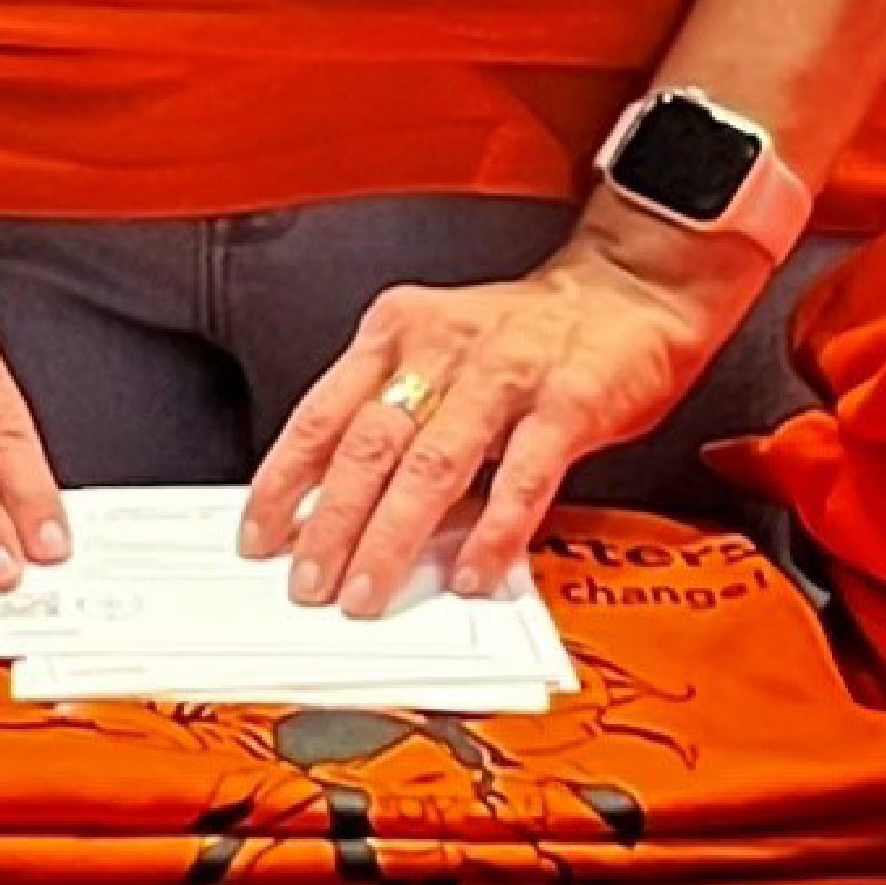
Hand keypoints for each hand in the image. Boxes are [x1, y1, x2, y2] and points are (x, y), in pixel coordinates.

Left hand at [240, 216, 762, 615]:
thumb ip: (393, 411)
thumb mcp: (438, 350)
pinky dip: (492, 533)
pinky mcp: (568, 403)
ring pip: (432, 466)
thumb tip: (336, 504)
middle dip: (331, 524)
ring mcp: (506, 374)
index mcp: (396, 331)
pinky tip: (471, 573)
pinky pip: (522, 479)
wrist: (627, 292)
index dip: (284, 480)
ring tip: (367, 592)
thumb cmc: (527, 334)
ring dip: (392, 538)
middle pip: (368, 446)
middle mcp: (442, 347)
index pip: (321, 412)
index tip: (258, 535)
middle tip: (309, 582)